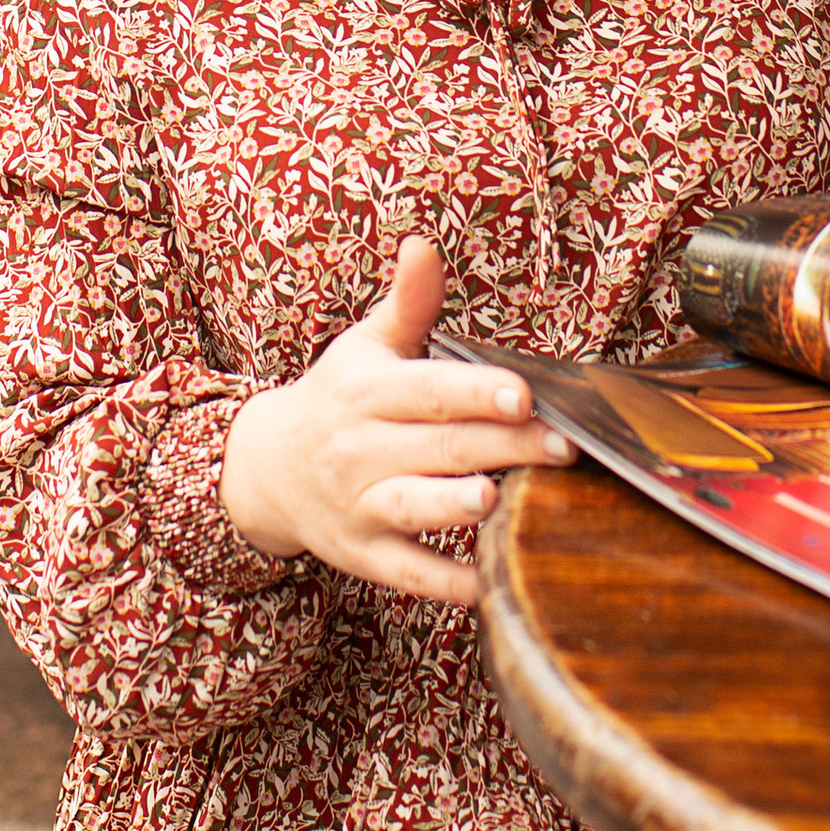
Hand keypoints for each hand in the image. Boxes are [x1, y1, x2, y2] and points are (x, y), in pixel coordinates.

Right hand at [220, 237, 571, 609]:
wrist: (269, 467)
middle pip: (439, 446)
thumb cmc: (339, 399)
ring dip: (452, 507)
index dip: (477, 391)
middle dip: (501, 445)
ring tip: (494, 501)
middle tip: (561, 446)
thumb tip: (423, 245)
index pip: (430, 390)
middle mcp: (362, 448)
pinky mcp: (363, 554)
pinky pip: (405, 573)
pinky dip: (443, 583)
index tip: (524, 392)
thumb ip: (407, 302)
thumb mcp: (365, 346)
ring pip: (412, 507)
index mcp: (371, 392)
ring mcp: (360, 504)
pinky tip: (486, 586)